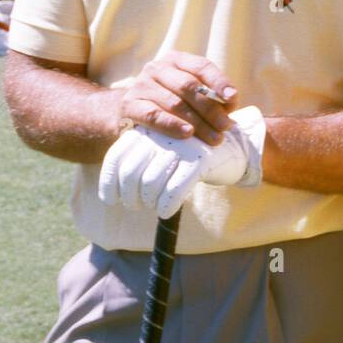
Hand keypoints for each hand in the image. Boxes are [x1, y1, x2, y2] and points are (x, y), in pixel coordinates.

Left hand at [99, 105, 265, 218]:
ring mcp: (180, 146)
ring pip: (150, 183)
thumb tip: (114, 195)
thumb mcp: (161, 151)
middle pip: (130, 173)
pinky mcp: (199, 159)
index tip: (111, 200)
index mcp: (147, 130)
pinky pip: (174, 189)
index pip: (116, 158)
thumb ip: (138, 163)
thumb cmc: (188, 155)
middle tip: (137, 205)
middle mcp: (160, 135)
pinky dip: (166, 205)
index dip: (109, 183)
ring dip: (148, 202)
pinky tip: (166, 212)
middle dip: (130, 197)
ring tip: (154, 206)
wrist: (232, 145)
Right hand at [115, 51, 237, 145]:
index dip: (219, 81)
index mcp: (175, 60)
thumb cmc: (168, 103)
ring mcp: (141, 85)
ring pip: (174, 102)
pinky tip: (187, 133)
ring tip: (214, 138)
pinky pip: (153, 115)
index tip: (232, 99)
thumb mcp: (188, 94)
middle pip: (188, 86)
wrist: (129, 112)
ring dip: (198, 122)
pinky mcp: (129, 104)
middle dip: (211, 108)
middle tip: (225, 127)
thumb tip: (229, 110)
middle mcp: (157, 68)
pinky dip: (172, 125)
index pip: (201, 66)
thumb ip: (209, 97)